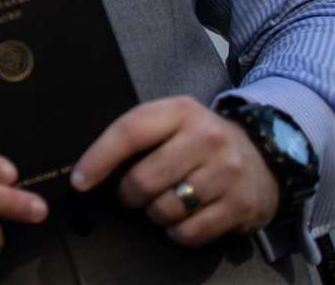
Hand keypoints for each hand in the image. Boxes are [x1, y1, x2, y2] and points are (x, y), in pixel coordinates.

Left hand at [71, 95, 278, 245]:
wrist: (266, 153)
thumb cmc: (199, 139)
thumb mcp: (171, 122)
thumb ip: (136, 135)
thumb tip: (87, 169)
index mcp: (180, 111)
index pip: (129, 132)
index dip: (98, 159)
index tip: (79, 181)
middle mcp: (207, 138)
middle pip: (144, 180)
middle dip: (129, 194)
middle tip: (133, 193)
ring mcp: (228, 173)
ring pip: (165, 209)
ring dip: (154, 213)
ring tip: (162, 202)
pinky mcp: (242, 205)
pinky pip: (190, 232)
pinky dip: (176, 232)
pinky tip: (182, 218)